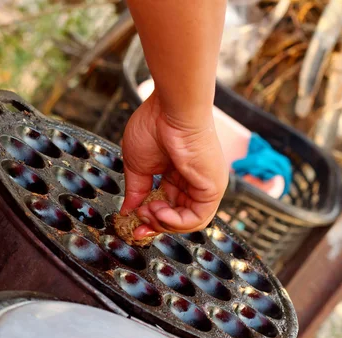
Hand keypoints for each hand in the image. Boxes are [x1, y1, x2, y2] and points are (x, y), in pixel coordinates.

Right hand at [120, 92, 228, 239]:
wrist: (171, 109)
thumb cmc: (155, 125)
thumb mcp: (137, 166)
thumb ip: (135, 193)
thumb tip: (127, 213)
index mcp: (177, 175)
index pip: (167, 208)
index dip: (150, 220)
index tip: (134, 224)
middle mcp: (194, 182)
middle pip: (178, 218)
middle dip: (156, 223)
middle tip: (140, 217)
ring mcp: (206, 186)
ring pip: (189, 223)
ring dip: (165, 223)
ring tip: (150, 211)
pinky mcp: (213, 189)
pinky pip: (197, 218)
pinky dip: (176, 222)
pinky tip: (160, 212)